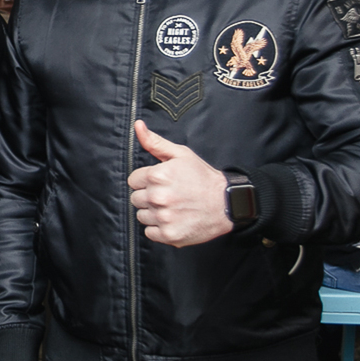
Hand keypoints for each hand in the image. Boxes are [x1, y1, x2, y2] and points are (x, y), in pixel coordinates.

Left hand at [128, 120, 232, 246]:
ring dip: (153, 213)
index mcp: (157, 176)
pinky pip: (150, 232)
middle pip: (136, 198)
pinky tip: (174, 219)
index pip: (133, 181)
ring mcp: (163, 217)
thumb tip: (138, 125)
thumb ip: (154, 142)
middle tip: (169, 195)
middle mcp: (158, 197)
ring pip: (142, 216)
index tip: (162, 182)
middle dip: (149, 196)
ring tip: (173, 207)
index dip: (146, 180)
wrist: (226, 203)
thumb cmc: (202, 177)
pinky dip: (159, 228)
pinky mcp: (169, 235)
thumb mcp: (180, 154)